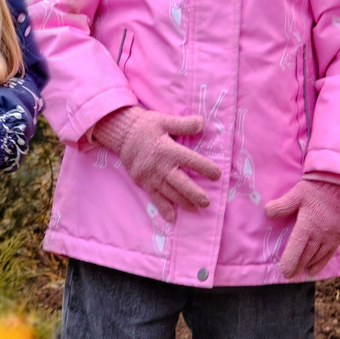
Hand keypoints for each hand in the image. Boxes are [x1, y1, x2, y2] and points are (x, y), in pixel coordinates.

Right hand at [90, 106, 220, 211]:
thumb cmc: (146, 126)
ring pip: (170, 193)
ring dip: (183, 202)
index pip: (191, 161)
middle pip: (180, 183)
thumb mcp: (165, 120)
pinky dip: (163, 208)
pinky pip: (155, 197)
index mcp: (168, 150)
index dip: (205, 168)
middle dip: (194, 194)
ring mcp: (151, 176)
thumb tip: (202, 123)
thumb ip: (184, 124)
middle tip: (206, 202)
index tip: (217, 175)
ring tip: (196, 209)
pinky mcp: (143, 182)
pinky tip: (172, 218)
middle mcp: (161, 166)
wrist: (122, 134)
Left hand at [264, 176, 339, 279]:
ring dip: (308, 265)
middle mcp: (320, 234)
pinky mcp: (338, 235)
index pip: (297, 248)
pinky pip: (329, 253)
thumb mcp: (295, 194)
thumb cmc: (314, 189)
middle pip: (307, 255)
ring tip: (299, 272)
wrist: (339, 183)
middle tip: (288, 275)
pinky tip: (314, 269)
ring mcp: (330, 236)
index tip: (284, 271)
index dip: (290, 261)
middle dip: (297, 266)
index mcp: (307, 225)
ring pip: (318, 256)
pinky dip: (321, 263)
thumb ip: (281, 205)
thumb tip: (267, 212)